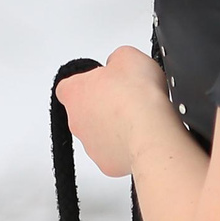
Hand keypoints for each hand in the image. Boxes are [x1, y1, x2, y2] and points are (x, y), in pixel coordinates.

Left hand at [55, 46, 172, 178]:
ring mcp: (90, 145)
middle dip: (103, 107)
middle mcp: (76, 120)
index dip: (87, 83)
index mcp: (74, 92)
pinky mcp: (107, 164)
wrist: (151, 131)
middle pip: (84, 112)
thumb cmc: (137, 95)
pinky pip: (114, 154)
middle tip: (126, 100)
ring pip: (98, 135)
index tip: (102, 82)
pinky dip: (126, 147)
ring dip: (114, 128)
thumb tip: (119, 66)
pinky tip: (141, 137)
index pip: (68, 86)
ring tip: (138, 119)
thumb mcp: (127, 56)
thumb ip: (116, 59)